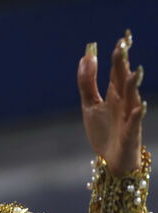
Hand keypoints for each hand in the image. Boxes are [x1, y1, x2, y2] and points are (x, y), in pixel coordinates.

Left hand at [78, 29, 146, 175]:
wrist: (110, 160)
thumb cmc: (103, 131)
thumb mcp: (90, 105)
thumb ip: (87, 82)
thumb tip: (86, 56)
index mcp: (114, 95)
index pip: (117, 72)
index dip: (119, 57)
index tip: (121, 39)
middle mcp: (123, 103)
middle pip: (124, 81)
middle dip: (124, 66)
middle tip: (124, 48)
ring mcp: (127, 118)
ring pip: (132, 99)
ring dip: (133, 86)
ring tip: (134, 72)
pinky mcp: (129, 134)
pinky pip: (134, 123)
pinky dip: (136, 115)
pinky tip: (137, 107)